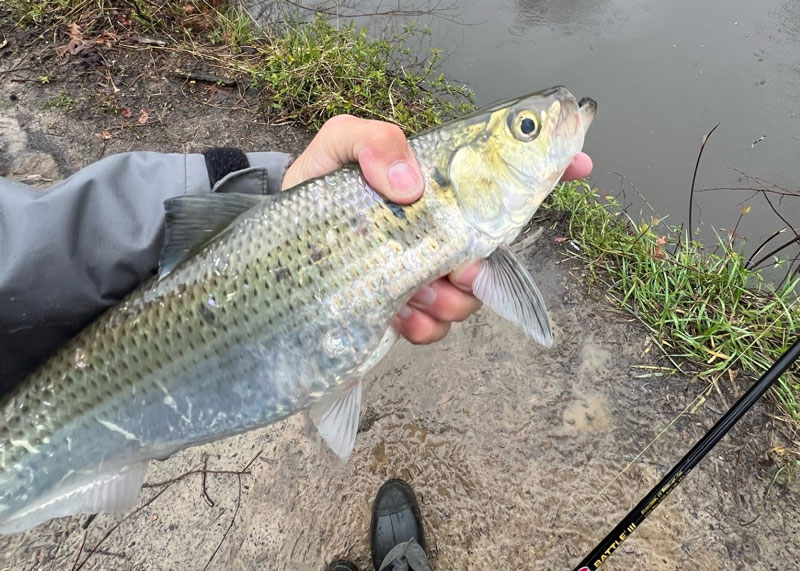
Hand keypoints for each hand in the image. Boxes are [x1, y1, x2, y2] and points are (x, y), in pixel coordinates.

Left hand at [282, 115, 592, 344]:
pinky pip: (440, 325)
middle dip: (484, 263)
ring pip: (472, 292)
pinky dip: (426, 325)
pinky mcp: (407, 312)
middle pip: (495, 246)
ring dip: (452, 298)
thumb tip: (409, 181)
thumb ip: (369, 139)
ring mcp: (425, 273)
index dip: (546, 166)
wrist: (278, 260)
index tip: (577, 166)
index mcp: (434, 187)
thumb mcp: (335, 148)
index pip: (500, 172)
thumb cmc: (313, 197)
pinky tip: (398, 315)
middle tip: (457, 268)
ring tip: (413, 294)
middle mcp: (437, 230)